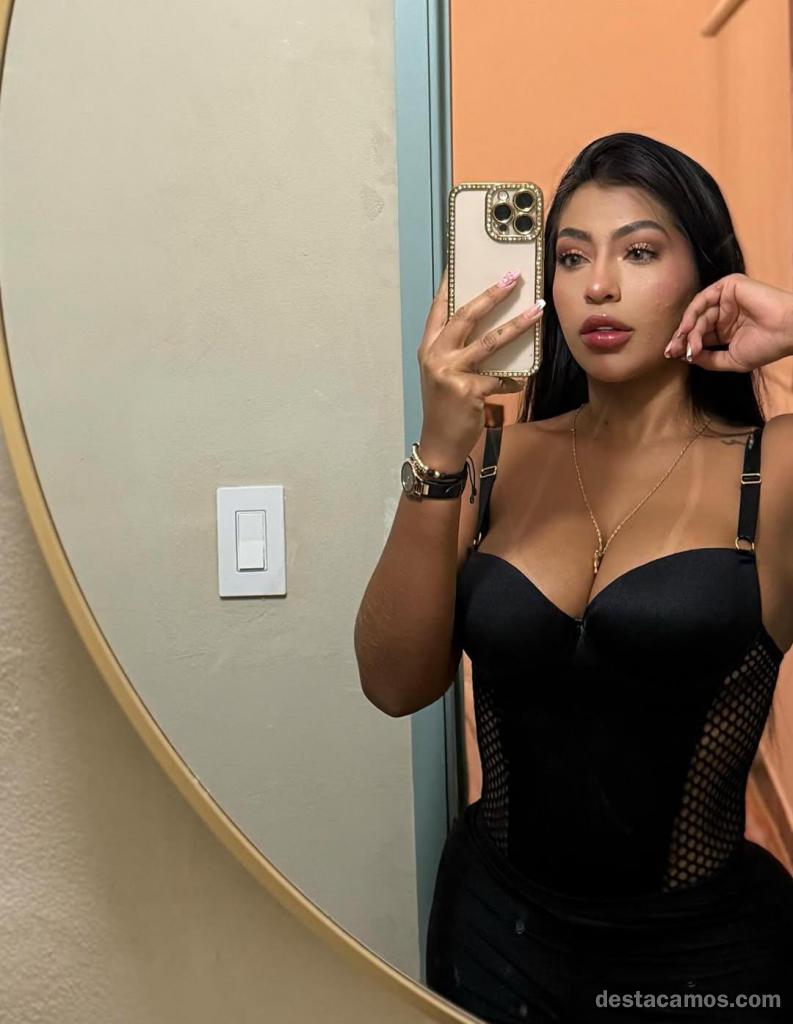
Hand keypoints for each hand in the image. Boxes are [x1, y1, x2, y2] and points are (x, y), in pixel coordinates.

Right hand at [417, 266, 544, 469]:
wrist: (439, 442)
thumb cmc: (445, 406)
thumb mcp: (443, 373)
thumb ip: (458, 350)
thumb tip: (491, 326)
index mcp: (428, 347)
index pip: (439, 308)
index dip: (450, 284)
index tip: (461, 261)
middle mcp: (435, 356)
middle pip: (465, 316)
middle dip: (491, 294)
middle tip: (512, 277)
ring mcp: (450, 373)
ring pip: (489, 342)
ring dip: (517, 324)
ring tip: (537, 310)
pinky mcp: (468, 391)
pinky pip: (500, 378)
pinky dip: (514, 379)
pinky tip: (521, 380)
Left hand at [664, 273, 792, 370]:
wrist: (787, 331)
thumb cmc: (766, 346)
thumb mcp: (732, 360)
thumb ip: (709, 359)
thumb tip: (687, 358)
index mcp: (727, 329)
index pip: (700, 336)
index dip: (685, 346)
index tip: (672, 358)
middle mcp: (726, 313)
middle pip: (695, 324)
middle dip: (681, 339)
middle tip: (671, 352)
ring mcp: (727, 298)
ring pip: (698, 314)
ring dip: (689, 331)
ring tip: (687, 346)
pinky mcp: (729, 285)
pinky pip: (703, 299)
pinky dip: (692, 314)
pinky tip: (686, 329)